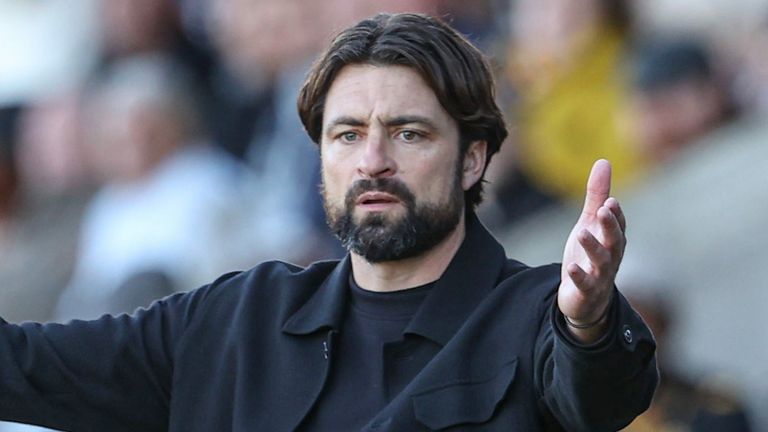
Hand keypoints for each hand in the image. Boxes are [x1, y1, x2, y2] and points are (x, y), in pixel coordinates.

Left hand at [558, 160, 625, 341]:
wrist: (585, 299)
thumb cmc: (590, 255)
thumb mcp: (590, 223)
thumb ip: (597, 195)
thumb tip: (604, 161)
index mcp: (613, 240)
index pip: (618, 225)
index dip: (615, 215)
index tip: (610, 201)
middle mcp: (611, 257)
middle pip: (615, 241)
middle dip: (610, 226)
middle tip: (604, 209)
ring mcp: (600, 276)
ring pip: (601, 262)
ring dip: (593, 247)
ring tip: (582, 232)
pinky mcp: (586, 292)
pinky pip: (585, 284)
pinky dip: (579, 276)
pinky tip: (570, 267)